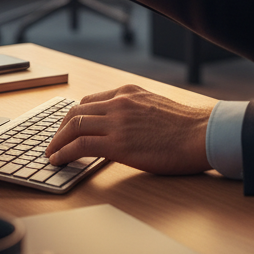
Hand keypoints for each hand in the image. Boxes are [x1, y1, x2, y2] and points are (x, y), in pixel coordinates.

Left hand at [44, 84, 212, 175]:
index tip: (67, 129)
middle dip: (60, 129)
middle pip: (76, 112)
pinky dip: (64, 152)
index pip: (90, 101)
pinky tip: (59, 160)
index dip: (74, 117)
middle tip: (54, 143)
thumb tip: (122, 129)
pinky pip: (80, 145)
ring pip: (73, 126)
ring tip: (51, 154)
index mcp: (128, 92)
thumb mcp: (155, 108)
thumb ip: (134, 113)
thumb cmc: (186, 127)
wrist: (201, 134)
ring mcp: (117, 122)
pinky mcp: (118, 144)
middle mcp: (119, 102)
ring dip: (57, 141)